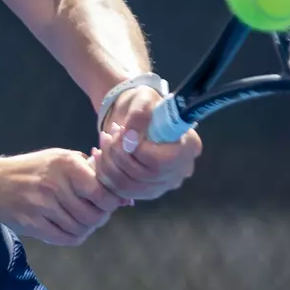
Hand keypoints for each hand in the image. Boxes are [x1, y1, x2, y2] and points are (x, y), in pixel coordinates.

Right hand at [0, 149, 128, 245]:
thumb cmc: (36, 170)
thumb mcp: (63, 159)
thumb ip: (93, 174)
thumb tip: (126, 199)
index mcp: (66, 165)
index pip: (101, 192)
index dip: (111, 203)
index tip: (108, 202)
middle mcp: (54, 184)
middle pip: (93, 216)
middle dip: (99, 218)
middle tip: (95, 213)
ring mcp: (42, 206)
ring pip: (81, 229)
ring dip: (85, 228)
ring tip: (80, 219)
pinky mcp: (33, 224)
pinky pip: (65, 238)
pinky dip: (73, 236)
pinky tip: (69, 227)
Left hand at [91, 85, 201, 201]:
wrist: (138, 116)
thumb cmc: (146, 105)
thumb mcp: (144, 98)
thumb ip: (139, 114)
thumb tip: (129, 136)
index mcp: (189, 147)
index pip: (158, 162)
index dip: (134, 150)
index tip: (121, 131)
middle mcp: (180, 172)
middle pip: (142, 177)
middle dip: (117, 154)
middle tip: (108, 135)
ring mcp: (163, 185)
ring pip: (127, 186)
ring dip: (107, 163)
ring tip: (104, 142)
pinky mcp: (145, 192)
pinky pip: (119, 192)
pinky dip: (104, 173)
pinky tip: (100, 155)